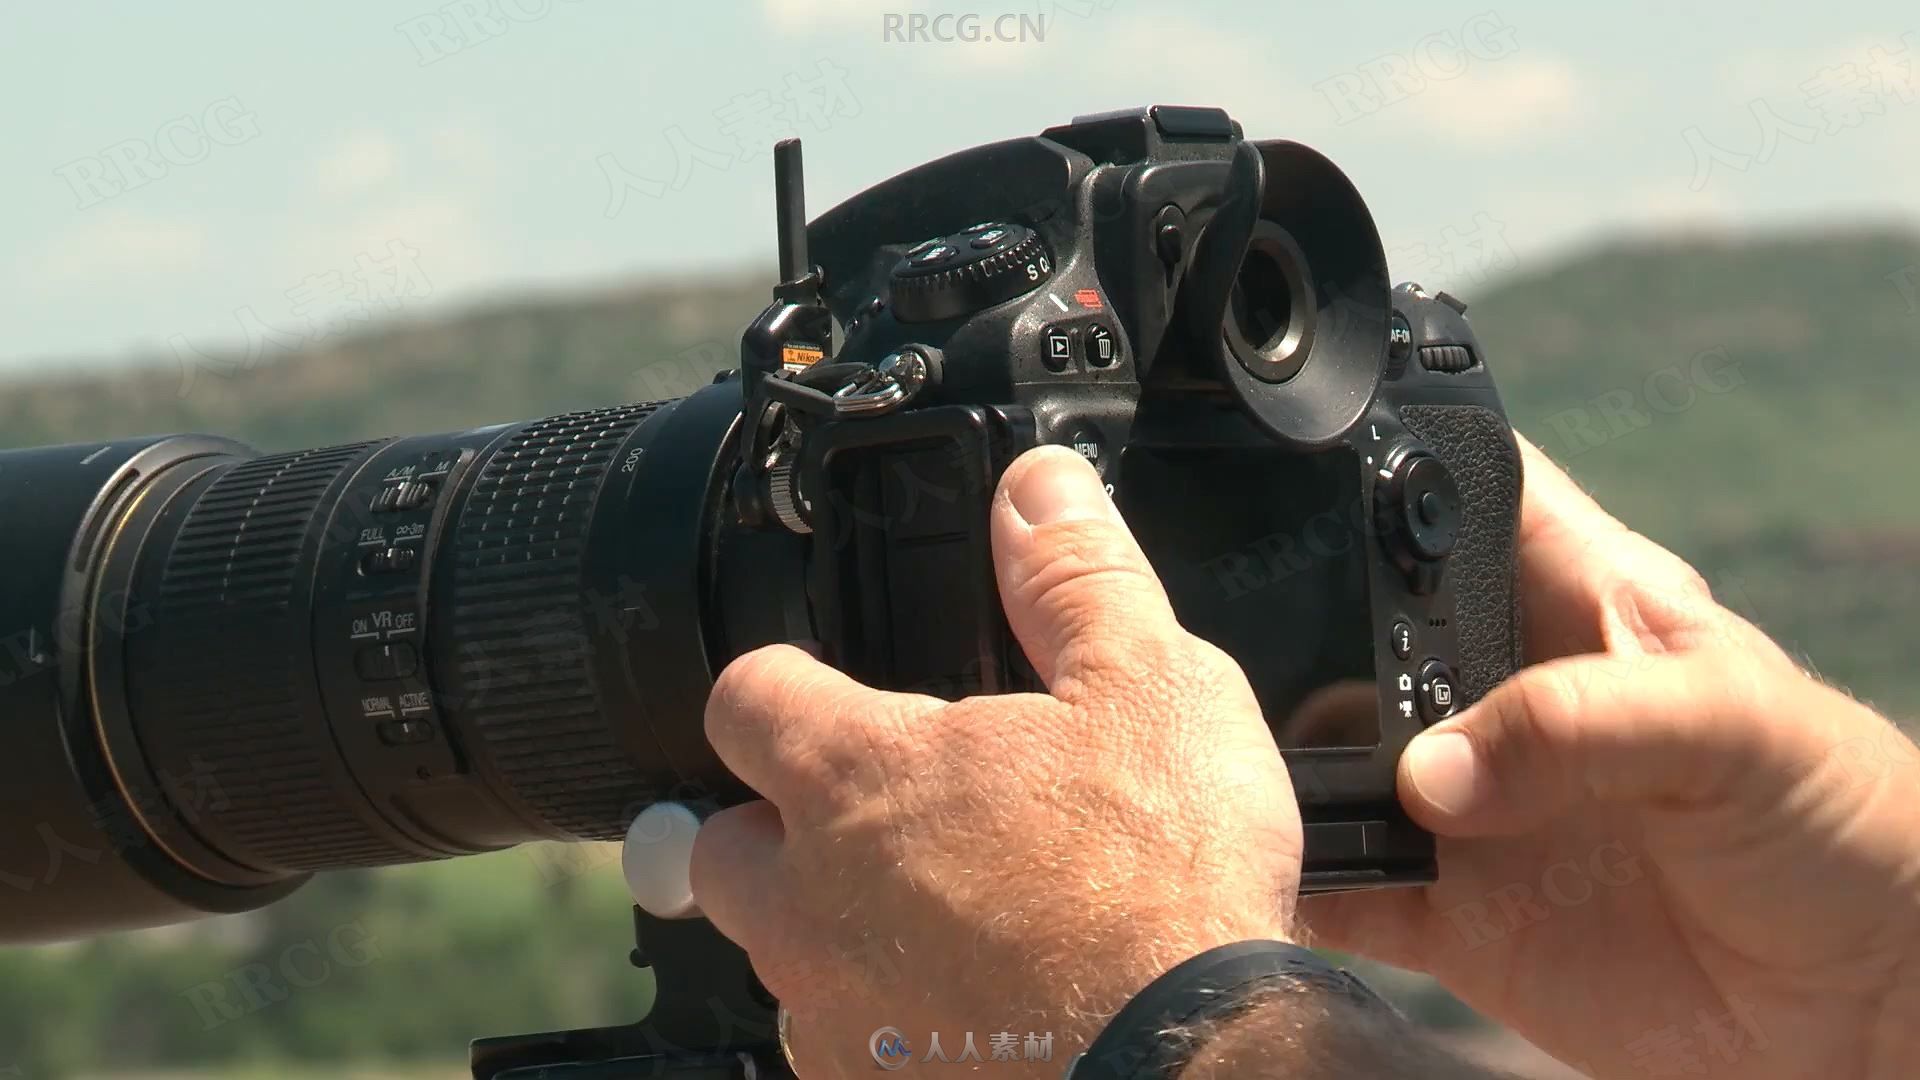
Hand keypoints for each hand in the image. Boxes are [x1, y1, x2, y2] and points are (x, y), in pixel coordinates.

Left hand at [692, 446, 1300, 1077]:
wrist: (1189, 1067)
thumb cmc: (1164, 890)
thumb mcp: (1148, 686)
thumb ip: (1074, 578)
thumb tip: (1038, 490)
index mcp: (857, 778)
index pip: (745, 696)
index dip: (781, 681)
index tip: (822, 685)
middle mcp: (810, 900)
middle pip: (726, 840)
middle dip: (778, 823)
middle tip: (884, 818)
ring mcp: (833, 1011)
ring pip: (782, 953)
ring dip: (835, 928)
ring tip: (946, 918)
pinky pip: (846, 1045)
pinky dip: (890, 1022)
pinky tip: (976, 1007)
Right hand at [1303, 437, 1919, 1079]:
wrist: (1864, 1008)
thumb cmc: (1845, 823)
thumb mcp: (1734, 725)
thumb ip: (1583, 725)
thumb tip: (1431, 774)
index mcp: (1574, 600)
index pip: (1458, 493)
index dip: (1379, 465)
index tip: (1290, 470)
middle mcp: (1500, 691)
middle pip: (1357, 623)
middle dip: (1296, 628)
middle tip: (1249, 658)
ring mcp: (1469, 800)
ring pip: (1328, 756)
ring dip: (1283, 762)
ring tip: (1255, 770)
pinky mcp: (1452, 911)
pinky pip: (1344, 887)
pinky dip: (1301, 881)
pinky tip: (1276, 870)